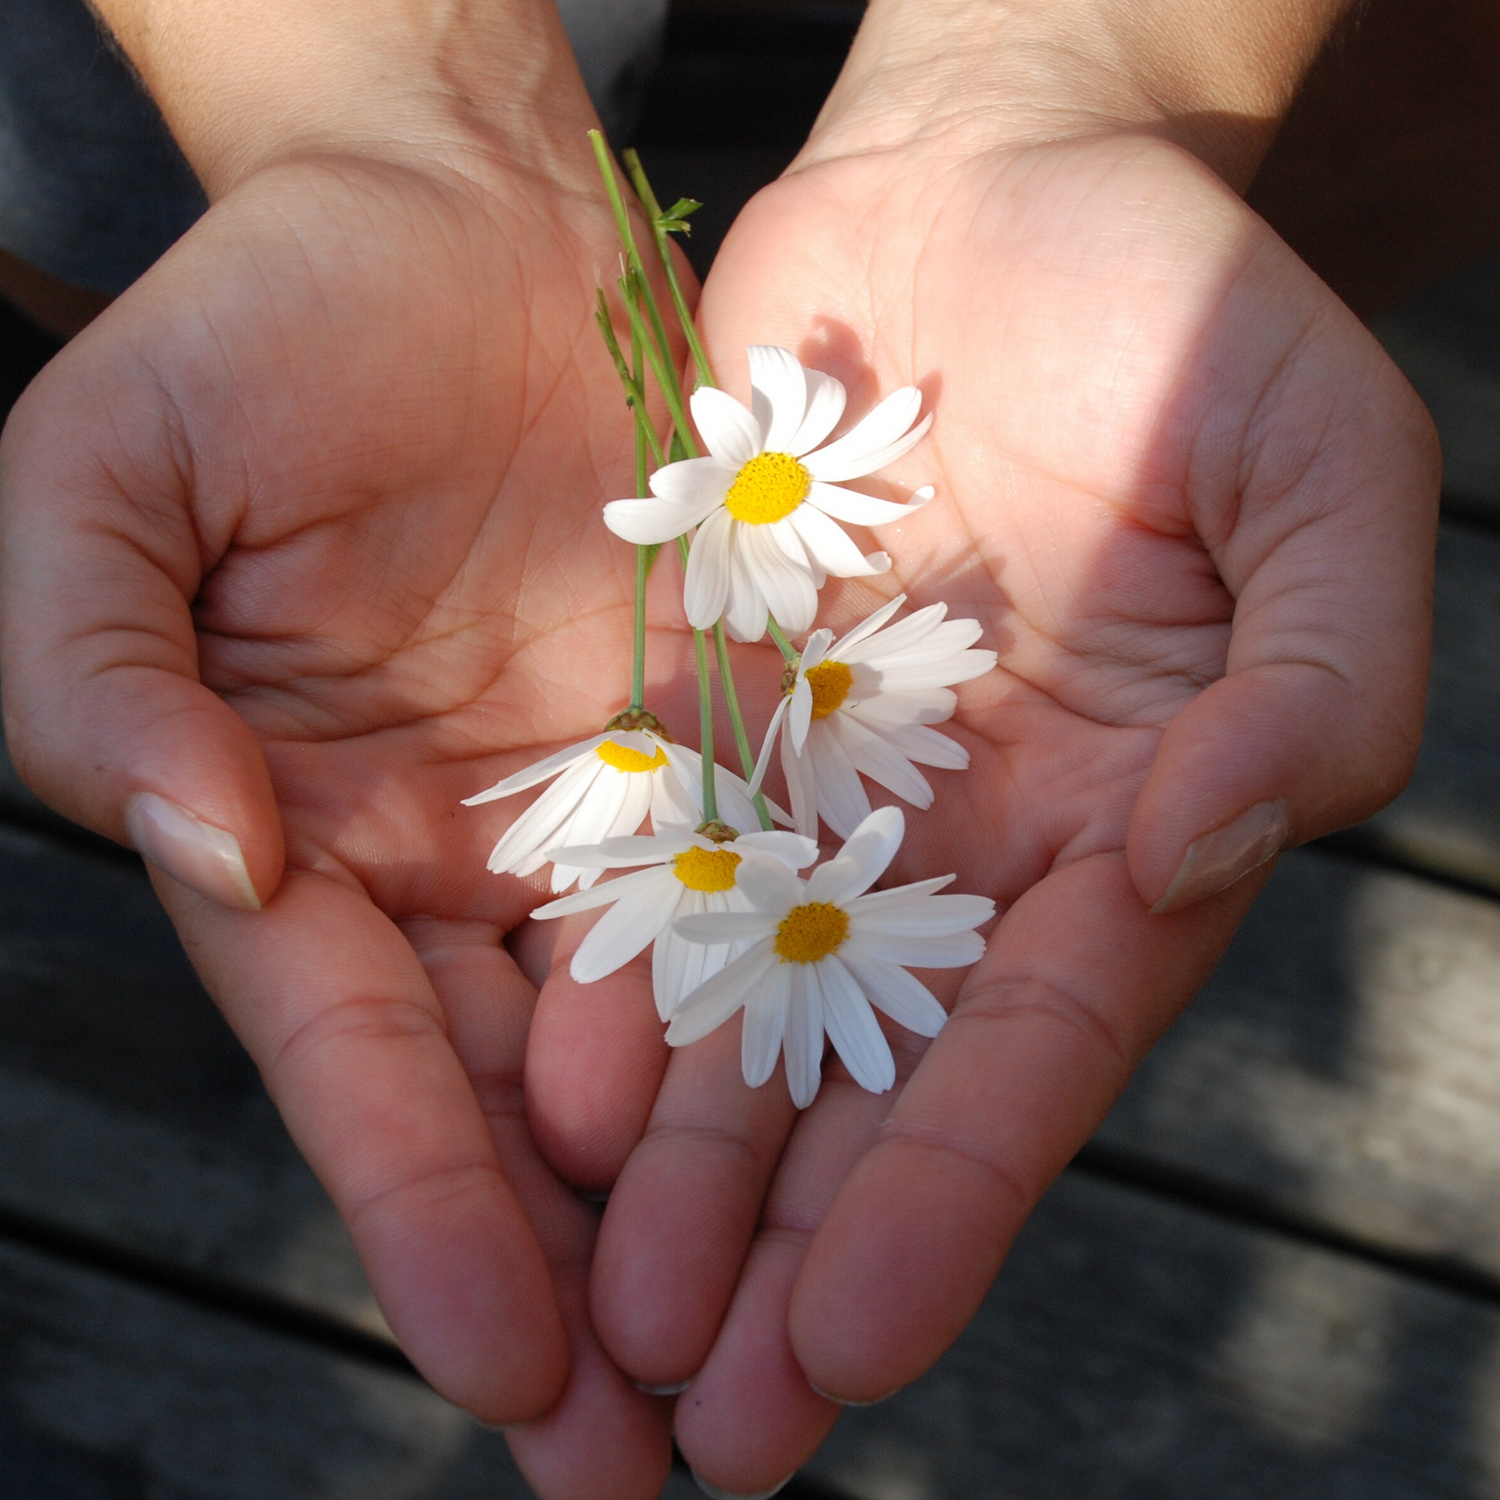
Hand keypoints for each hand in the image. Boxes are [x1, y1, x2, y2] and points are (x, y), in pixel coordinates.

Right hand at [0, 54, 684, 1499]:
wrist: (452, 210)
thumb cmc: (258, 329)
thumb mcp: (105, 489)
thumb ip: (101, 681)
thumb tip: (206, 853)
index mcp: (301, 830)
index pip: (362, 1065)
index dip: (425, 1215)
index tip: (505, 1370)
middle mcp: (459, 852)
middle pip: (519, 1104)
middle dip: (582, 1285)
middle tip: (661, 1471)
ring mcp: (601, 802)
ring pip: (662, 1038)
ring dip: (712, 1204)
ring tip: (776, 1375)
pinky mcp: (725, 732)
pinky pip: (778, 885)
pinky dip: (808, 1016)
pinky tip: (869, 1148)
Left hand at [523, 6, 1440, 1490]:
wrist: (1002, 188)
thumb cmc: (1192, 317)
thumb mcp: (1324, 479)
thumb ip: (1313, 681)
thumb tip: (1203, 845)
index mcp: (1121, 820)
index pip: (1032, 1045)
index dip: (949, 1195)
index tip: (854, 1343)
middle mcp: (966, 837)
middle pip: (873, 1078)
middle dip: (794, 1250)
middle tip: (707, 1429)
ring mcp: (832, 779)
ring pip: (746, 1006)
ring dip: (684, 1169)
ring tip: (609, 1326)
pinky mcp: (717, 703)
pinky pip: (650, 858)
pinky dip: (607, 976)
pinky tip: (549, 1100)